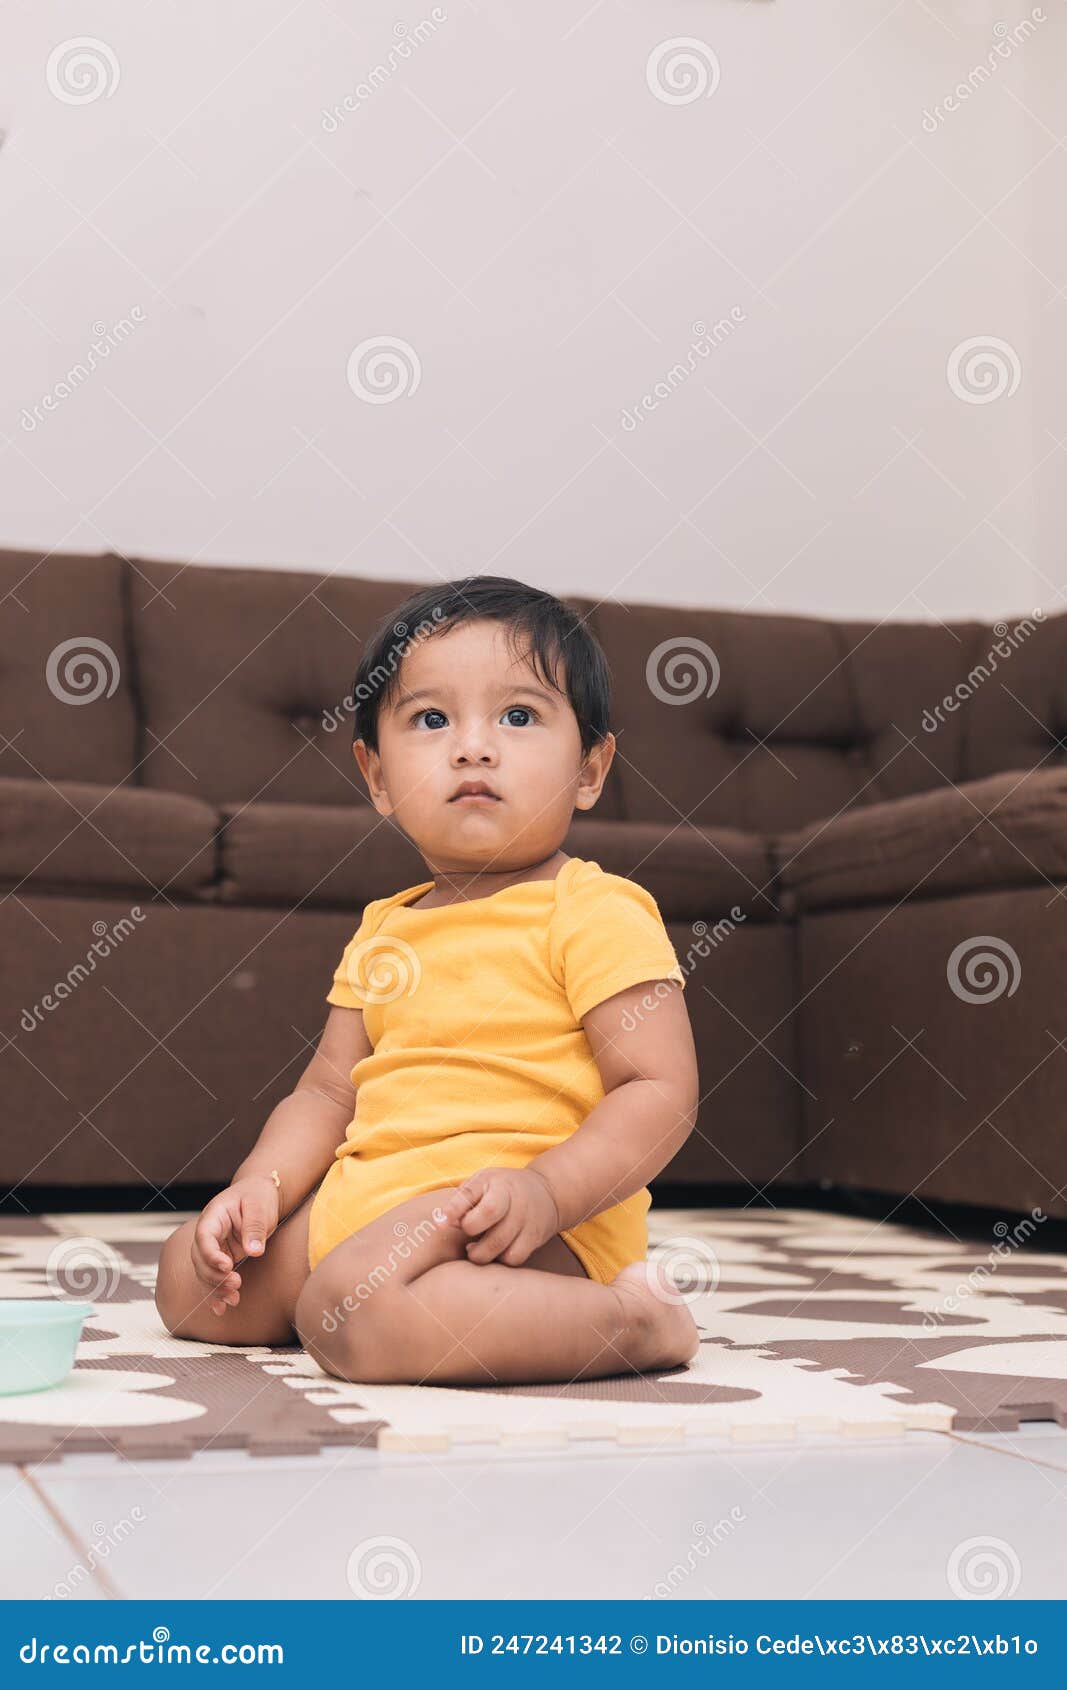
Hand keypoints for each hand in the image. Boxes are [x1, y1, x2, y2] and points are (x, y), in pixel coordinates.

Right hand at [190, 1174, 280, 1316]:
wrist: (261, 1193)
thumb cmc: (259, 1195)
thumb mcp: (259, 1206)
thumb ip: (255, 1227)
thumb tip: (254, 1252)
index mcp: (214, 1216)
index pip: (204, 1237)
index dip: (211, 1254)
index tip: (227, 1266)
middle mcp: (209, 1234)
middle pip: (200, 1258)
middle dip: (215, 1275)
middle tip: (236, 1284)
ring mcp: (214, 1247)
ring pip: (204, 1272)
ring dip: (216, 1288)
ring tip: (233, 1299)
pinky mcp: (223, 1258)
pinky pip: (214, 1277)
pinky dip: (216, 1293)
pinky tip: (222, 1309)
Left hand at [442, 1166, 561, 1267]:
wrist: (547, 1192)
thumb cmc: (503, 1189)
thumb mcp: (482, 1183)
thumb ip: (461, 1201)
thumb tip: (441, 1223)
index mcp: (496, 1182)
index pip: (470, 1195)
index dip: (453, 1211)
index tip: (441, 1223)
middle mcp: (513, 1199)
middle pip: (487, 1218)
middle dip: (469, 1231)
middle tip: (467, 1234)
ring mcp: (526, 1219)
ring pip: (499, 1246)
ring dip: (481, 1253)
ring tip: (476, 1248)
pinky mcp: (535, 1238)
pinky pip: (513, 1258)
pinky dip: (499, 1260)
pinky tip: (495, 1252)